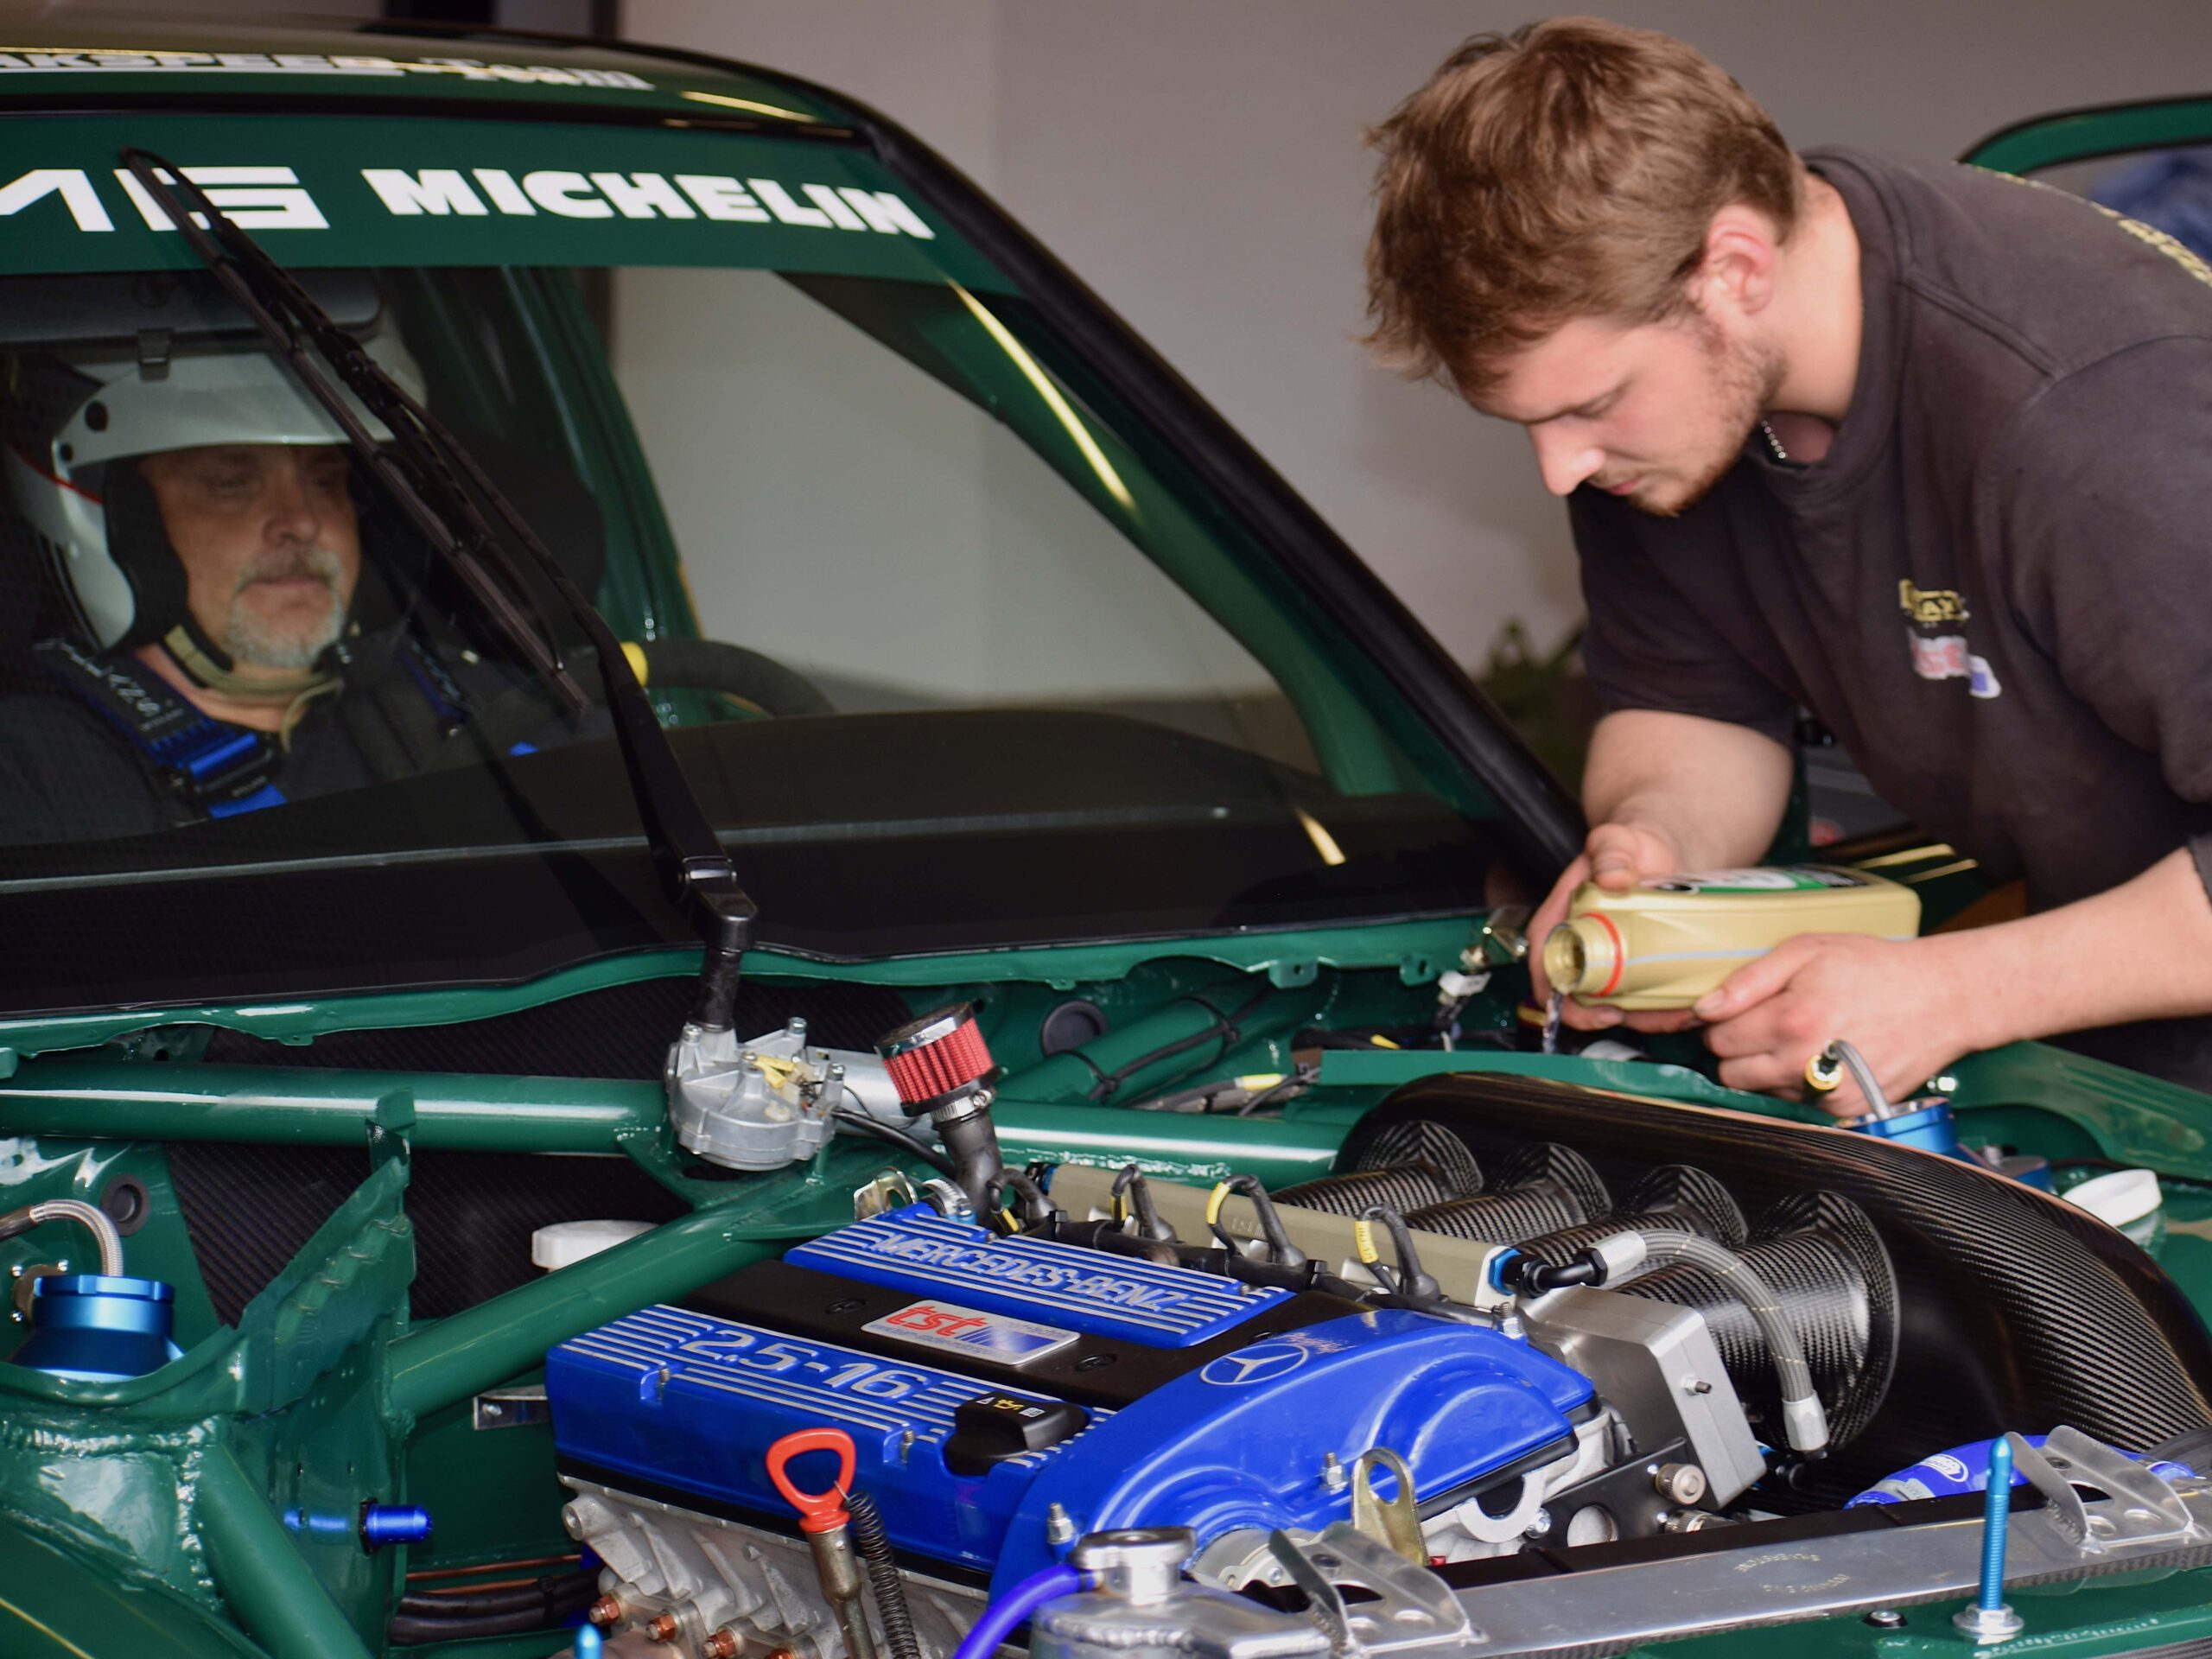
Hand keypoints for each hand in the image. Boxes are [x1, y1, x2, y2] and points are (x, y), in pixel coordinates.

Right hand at [1529, 821, 1698, 1032]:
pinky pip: (1643, 998)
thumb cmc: (1626, 848)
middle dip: (1626, 1019)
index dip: (1570, 1004)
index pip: (1548, 975)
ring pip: (1620, 1006)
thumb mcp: (1613, 843)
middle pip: (1587, 1002)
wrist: (1657, 851)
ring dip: (1653, 1018)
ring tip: (1688, 1012)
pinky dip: (1665, 1007)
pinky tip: (1692, 1001)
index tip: (1606, 1009)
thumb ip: (1610, 854)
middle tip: (1665, 1016)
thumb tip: (1613, 876)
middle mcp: (1577, 950)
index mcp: (1556, 926)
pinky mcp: (1633, 968)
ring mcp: (1606, 963)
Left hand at [1693, 934, 1975, 1114]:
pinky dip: (1799, 1084)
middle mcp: (1805, 1064)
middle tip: (1767, 1025)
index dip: (1720, 1022)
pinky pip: (1796, 1104)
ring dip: (1767, 1069)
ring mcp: (1827, 1094)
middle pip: (1730, 1073)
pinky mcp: (1846, 1113)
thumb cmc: (1875, 968)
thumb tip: (1704, 1008)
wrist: (1942, 999)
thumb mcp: (1807, 950)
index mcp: (1790, 1021)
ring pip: (1760, 1092)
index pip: (1717, 1039)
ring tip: (1801, 1038)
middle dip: (1737, 1049)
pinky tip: (1822, 1057)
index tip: (1739, 1012)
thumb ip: (1748, 980)